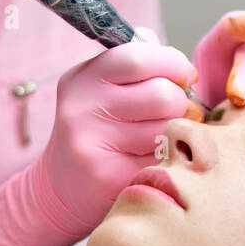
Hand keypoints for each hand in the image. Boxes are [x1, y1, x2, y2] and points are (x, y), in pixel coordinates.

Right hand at [0, 26, 196, 245]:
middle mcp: (81, 109)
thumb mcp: (102, 87)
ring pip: (168, 129)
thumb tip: (179, 65)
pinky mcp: (108, 178)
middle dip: (180, 102)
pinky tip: (150, 161)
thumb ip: (138, 64)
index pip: (138, 57)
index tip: (184, 76)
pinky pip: (163, 160)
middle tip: (172, 112)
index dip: (173, 63)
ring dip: (175, 133)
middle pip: (163, 95)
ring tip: (159, 137)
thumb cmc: (98, 128)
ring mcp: (92, 145)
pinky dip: (167, 160)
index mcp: (82, 79)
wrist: (61, 188)